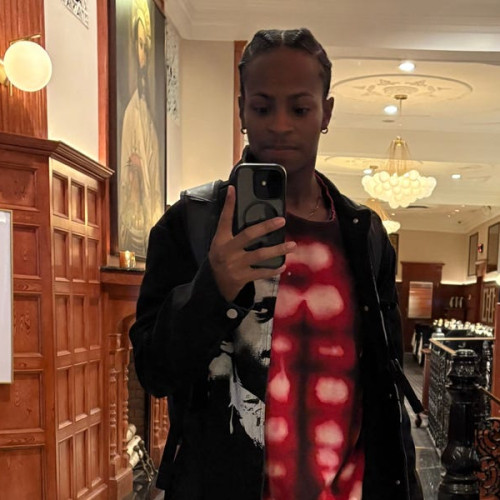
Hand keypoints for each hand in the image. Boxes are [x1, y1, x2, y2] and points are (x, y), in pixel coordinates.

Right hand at [208, 186, 295, 301]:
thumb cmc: (221, 258)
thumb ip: (230, 230)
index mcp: (221, 240)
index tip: (234, 189)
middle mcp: (228, 251)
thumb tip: (240, 209)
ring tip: (292, 245)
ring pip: (259, 255)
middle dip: (266, 227)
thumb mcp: (220, 243)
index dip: (229, 204)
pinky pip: (261, 273)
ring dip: (277, 250)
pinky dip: (273, 270)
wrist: (215, 284)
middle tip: (282, 221)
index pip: (225, 219)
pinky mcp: (243, 277)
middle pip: (248, 235)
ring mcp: (236, 265)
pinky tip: (283, 265)